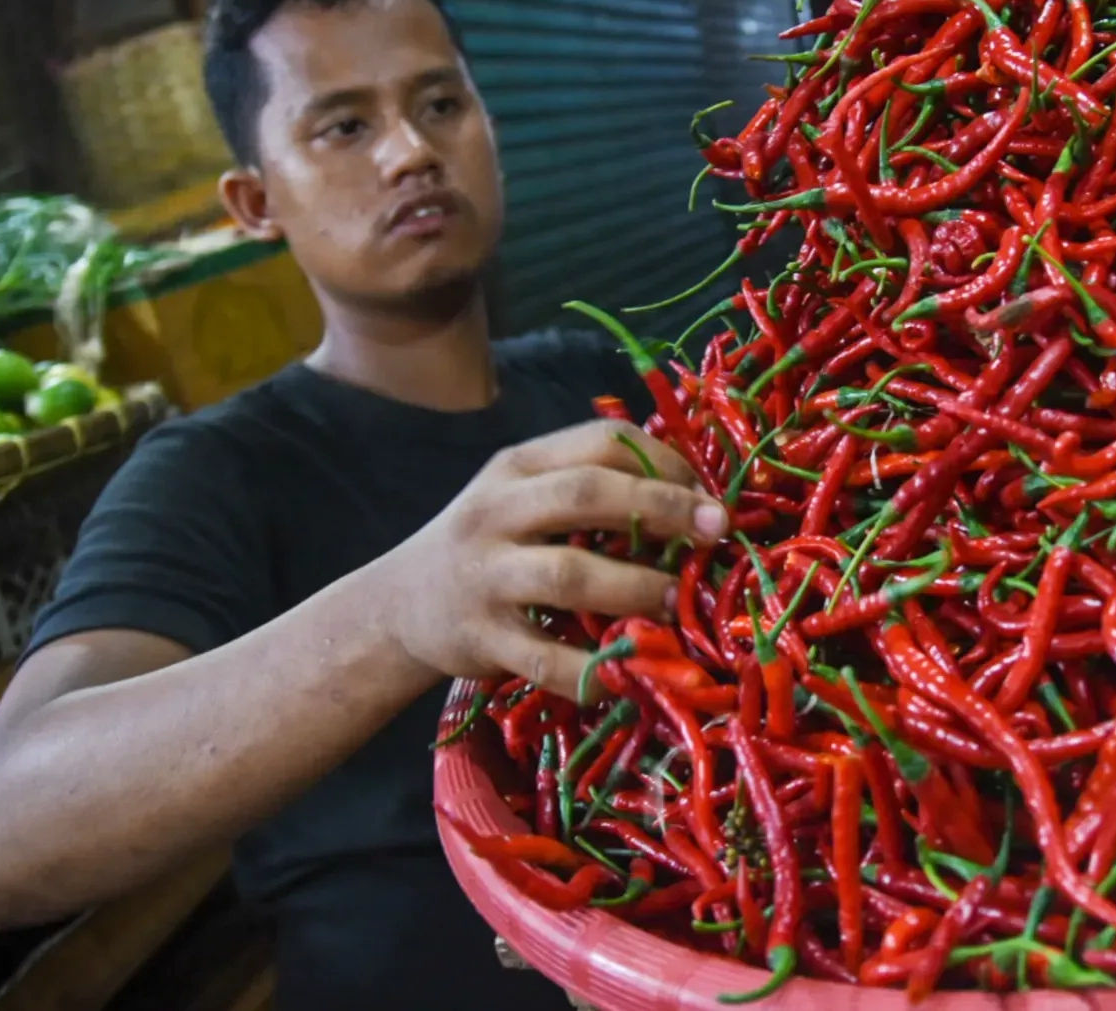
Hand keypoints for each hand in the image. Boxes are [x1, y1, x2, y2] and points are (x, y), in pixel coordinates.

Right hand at [373, 419, 725, 698]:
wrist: (398, 607)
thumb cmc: (488, 545)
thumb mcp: (523, 495)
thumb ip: (590, 486)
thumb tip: (695, 496)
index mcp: (518, 466)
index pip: (599, 442)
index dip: (664, 461)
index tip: (707, 492)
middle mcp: (498, 513)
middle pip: (587, 495)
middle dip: (663, 509)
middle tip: (716, 532)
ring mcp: (487, 577)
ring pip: (570, 574)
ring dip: (636, 587)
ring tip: (677, 601)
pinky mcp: (482, 639)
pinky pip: (546, 658)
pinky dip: (592, 669)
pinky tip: (628, 673)